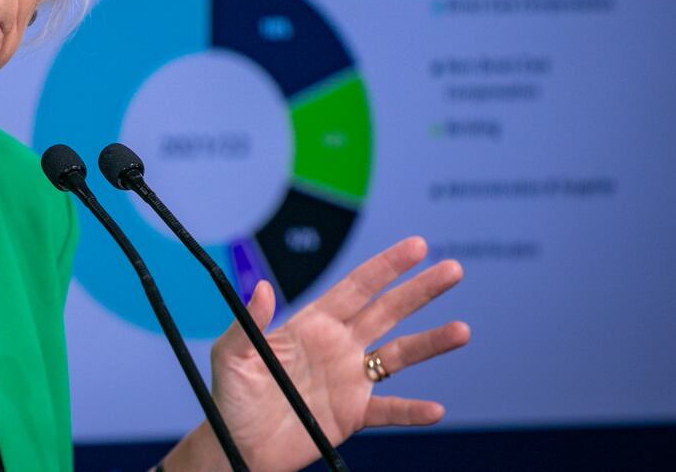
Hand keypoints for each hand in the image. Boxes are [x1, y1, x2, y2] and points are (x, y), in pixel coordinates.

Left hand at [166, 237, 469, 471]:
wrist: (237, 447)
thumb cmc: (230, 398)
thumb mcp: (232, 356)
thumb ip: (249, 322)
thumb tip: (262, 286)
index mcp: (311, 325)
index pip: (356, 288)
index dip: (386, 266)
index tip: (417, 246)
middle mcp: (337, 346)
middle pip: (387, 312)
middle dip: (419, 291)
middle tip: (453, 270)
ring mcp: (348, 380)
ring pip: (398, 356)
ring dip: (430, 343)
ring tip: (462, 330)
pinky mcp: (352, 416)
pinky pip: (389, 411)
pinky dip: (412, 411)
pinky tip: (435, 409)